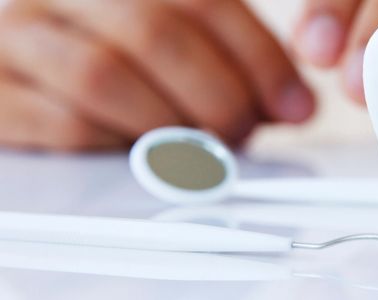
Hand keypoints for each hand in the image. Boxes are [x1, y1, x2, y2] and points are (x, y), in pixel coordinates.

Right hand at [0, 0, 313, 150]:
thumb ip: (224, 64)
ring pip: (104, 75)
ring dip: (168, 125)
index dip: (261, 58)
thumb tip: (291, 104)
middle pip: (156, 31)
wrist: (24, 76)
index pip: (205, 0)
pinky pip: (63, 123)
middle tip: (240, 132)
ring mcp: (19, 36)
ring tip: (196, 153)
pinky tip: (138, 153)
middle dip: (217, 95)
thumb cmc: (107, 64)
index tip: (296, 106)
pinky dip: (117, 146)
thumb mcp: (168, 50)